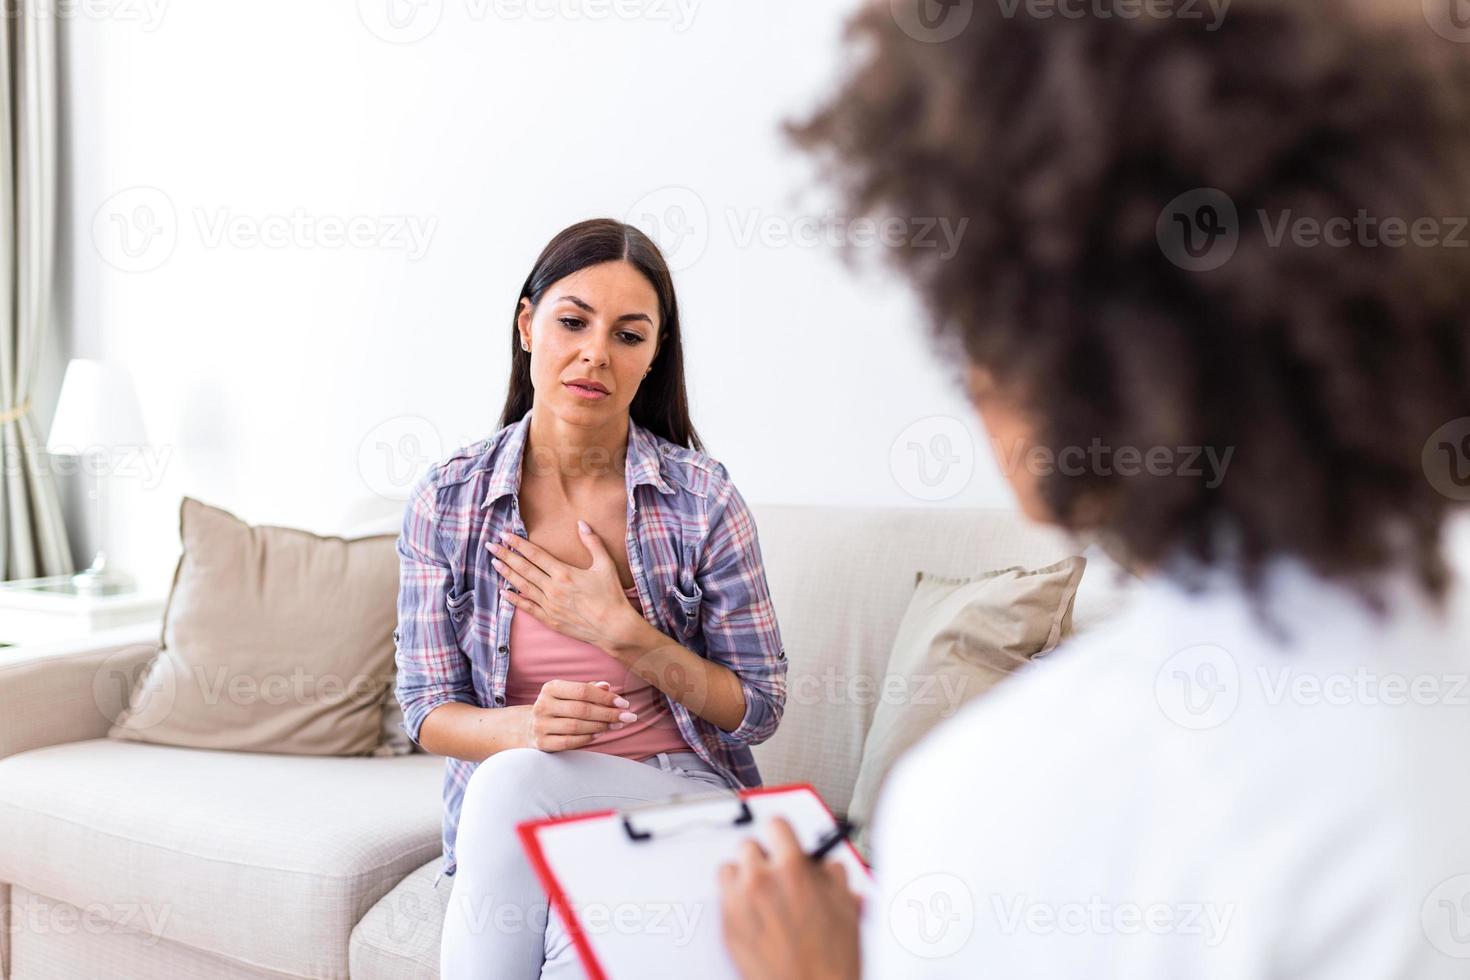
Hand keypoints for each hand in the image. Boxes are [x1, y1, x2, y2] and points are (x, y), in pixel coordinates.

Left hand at [489, 522, 644, 652]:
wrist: (613, 627)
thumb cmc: (611, 595)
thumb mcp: (605, 565)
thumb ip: (593, 543)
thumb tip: (581, 523)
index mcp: (564, 573)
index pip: (535, 555)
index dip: (519, 544)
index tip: (505, 535)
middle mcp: (553, 589)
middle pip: (524, 568)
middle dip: (506, 555)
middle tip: (490, 546)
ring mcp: (549, 605)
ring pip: (522, 586)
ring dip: (507, 574)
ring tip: (494, 563)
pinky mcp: (549, 619)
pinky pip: (527, 607)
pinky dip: (514, 599)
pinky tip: (504, 592)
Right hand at [525, 680, 638, 751]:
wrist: (530, 726)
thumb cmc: (559, 707)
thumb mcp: (569, 694)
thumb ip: (589, 689)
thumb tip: (607, 686)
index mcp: (551, 688)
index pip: (582, 691)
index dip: (605, 697)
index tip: (624, 703)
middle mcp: (543, 705)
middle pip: (581, 709)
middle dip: (608, 713)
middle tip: (628, 716)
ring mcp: (540, 725)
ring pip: (577, 726)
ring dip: (601, 726)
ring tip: (618, 725)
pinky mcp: (542, 742)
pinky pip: (570, 742)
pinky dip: (588, 738)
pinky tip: (600, 734)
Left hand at [719, 817, 862, 979]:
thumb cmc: (828, 963)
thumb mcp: (846, 907)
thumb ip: (833, 874)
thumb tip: (823, 865)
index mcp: (792, 869)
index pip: (776, 824)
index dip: (782, 833)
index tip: (783, 839)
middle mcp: (761, 881)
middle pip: (748, 844)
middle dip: (763, 856)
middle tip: (774, 872)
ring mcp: (739, 903)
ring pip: (729, 869)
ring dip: (743, 876)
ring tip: (760, 893)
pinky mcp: (726, 926)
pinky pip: (722, 898)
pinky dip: (734, 900)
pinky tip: (752, 914)